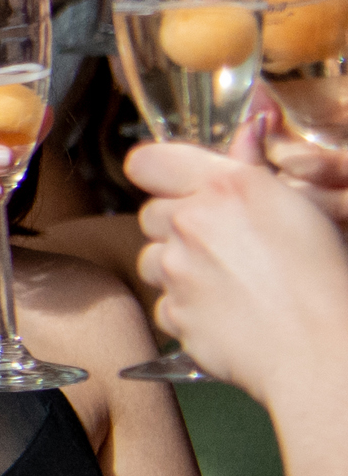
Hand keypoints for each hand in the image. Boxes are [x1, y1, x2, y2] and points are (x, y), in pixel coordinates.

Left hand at [129, 139, 347, 399]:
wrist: (322, 348)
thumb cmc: (326, 277)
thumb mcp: (302, 204)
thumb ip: (255, 165)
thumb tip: (249, 127)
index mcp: (226, 187)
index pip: (148, 162)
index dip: (162, 172)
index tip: (180, 183)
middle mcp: (192, 223)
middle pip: (152, 213)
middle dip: (180, 224)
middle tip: (228, 240)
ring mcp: (178, 272)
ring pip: (154, 259)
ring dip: (180, 265)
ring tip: (232, 277)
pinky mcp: (174, 313)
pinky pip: (166, 302)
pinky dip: (189, 306)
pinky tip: (230, 308)